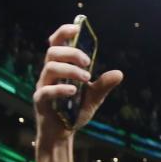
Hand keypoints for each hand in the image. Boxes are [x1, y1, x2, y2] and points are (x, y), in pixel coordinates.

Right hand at [34, 23, 122, 143]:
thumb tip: (119, 73)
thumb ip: (103, 85)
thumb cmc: (74, 112)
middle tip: (89, 63)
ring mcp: (43, 86)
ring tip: (87, 78)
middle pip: (53, 52)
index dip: (64, 32)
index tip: (77, 28)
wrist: (63, 133)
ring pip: (50, 68)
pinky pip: (46, 91)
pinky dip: (60, 89)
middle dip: (72, 53)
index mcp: (60, 68)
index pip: (56, 44)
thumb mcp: (94, 98)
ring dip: (70, 70)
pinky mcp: (40, 101)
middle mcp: (49, 74)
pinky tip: (74, 91)